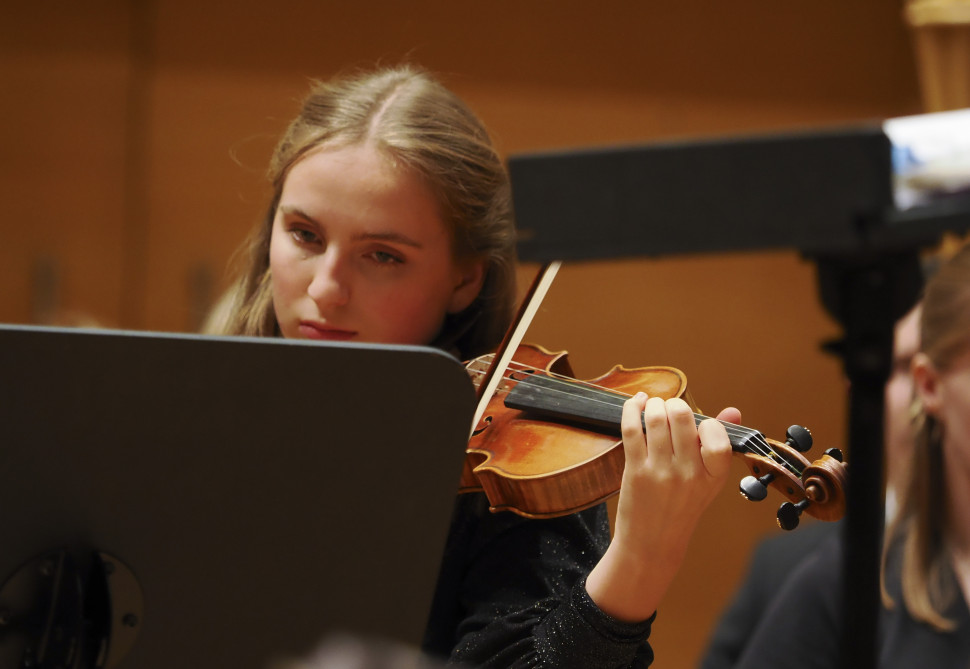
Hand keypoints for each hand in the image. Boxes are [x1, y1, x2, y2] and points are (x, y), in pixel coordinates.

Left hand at [585, 393, 736, 621]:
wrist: (651, 544)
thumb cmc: (681, 508)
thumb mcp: (708, 481)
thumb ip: (719, 444)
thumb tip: (733, 410)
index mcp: (713, 477)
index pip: (718, 436)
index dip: (707, 422)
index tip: (699, 424)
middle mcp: (689, 474)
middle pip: (682, 417)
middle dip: (674, 403)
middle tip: (670, 408)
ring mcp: (661, 472)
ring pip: (657, 419)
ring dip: (653, 404)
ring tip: (653, 406)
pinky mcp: (635, 471)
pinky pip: (633, 429)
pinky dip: (632, 409)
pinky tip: (636, 403)